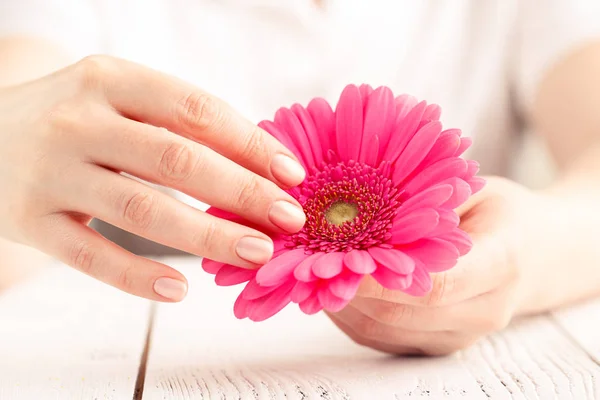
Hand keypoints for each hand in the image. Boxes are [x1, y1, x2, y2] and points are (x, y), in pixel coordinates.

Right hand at [0, 55, 305, 300]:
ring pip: (141, 210)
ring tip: (255, 252)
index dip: (250, 144)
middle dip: (242, 192)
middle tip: (288, 219)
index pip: (195, 110)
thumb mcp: (115, 97)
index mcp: (110, 80)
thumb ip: (174, 122)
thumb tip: (256, 162)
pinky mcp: (29, 218)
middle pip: (176, 160)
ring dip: (206, 235)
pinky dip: (138, 277)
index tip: (292, 174)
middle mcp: (78, 120)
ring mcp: (51, 171)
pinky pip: (90, 255)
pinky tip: (180, 290)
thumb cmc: (70, 117)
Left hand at [327, 177, 550, 355]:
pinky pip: (383, 337)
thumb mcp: (479, 188)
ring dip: (341, 304)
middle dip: (346, 291)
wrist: (538, 257)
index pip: (435, 285)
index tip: (335, 262)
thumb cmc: (505, 215)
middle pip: (400, 314)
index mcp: (501, 265)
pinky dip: (351, 313)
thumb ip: (431, 198)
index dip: (380, 280)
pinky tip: (331, 288)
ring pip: (384, 331)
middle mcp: (483, 311)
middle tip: (307, 264)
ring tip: (309, 273)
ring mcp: (460, 335)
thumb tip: (364, 200)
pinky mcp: (438, 344)